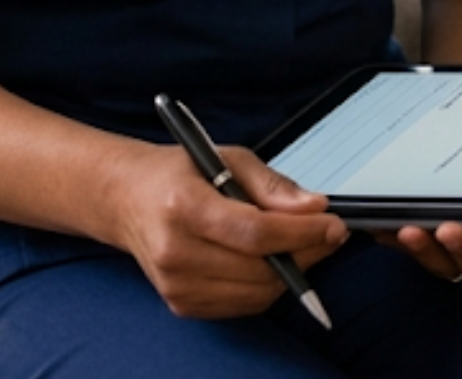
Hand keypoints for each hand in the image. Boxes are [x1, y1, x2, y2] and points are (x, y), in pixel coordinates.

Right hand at [110, 142, 348, 318]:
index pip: (255, 233)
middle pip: (260, 268)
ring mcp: (176, 285)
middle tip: (330, 233)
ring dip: (293, 272)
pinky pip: (243, 304)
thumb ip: (274, 185)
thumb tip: (315, 208)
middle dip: (307, 252)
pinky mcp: (181, 304)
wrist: (127, 200)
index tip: (334, 224)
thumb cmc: (179, 173)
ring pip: (257, 292)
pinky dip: (268, 287)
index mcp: (184, 207)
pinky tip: (276, 262)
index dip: (302, 232)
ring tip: (306, 245)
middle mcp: (175, 252)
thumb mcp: (228, 157)